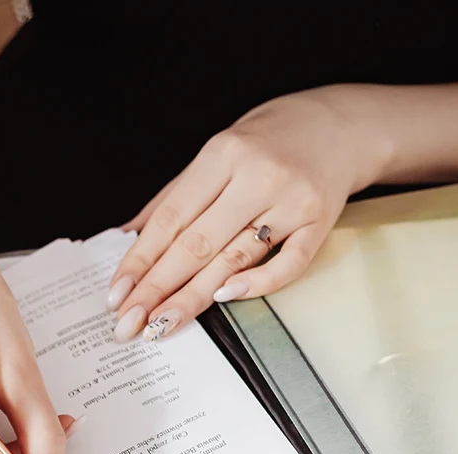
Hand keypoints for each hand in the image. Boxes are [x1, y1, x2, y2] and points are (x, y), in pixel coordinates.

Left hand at [108, 85, 391, 340]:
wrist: (341, 125)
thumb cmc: (269, 141)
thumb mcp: (217, 153)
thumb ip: (173, 197)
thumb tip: (126, 237)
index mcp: (223, 154)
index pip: (171, 217)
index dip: (140, 259)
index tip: (116, 293)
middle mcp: (257, 177)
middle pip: (197, 244)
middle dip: (157, 288)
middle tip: (129, 322)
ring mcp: (292, 201)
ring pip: (234, 258)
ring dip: (193, 298)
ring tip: (161, 325)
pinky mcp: (320, 223)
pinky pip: (288, 264)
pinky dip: (256, 284)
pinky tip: (223, 299)